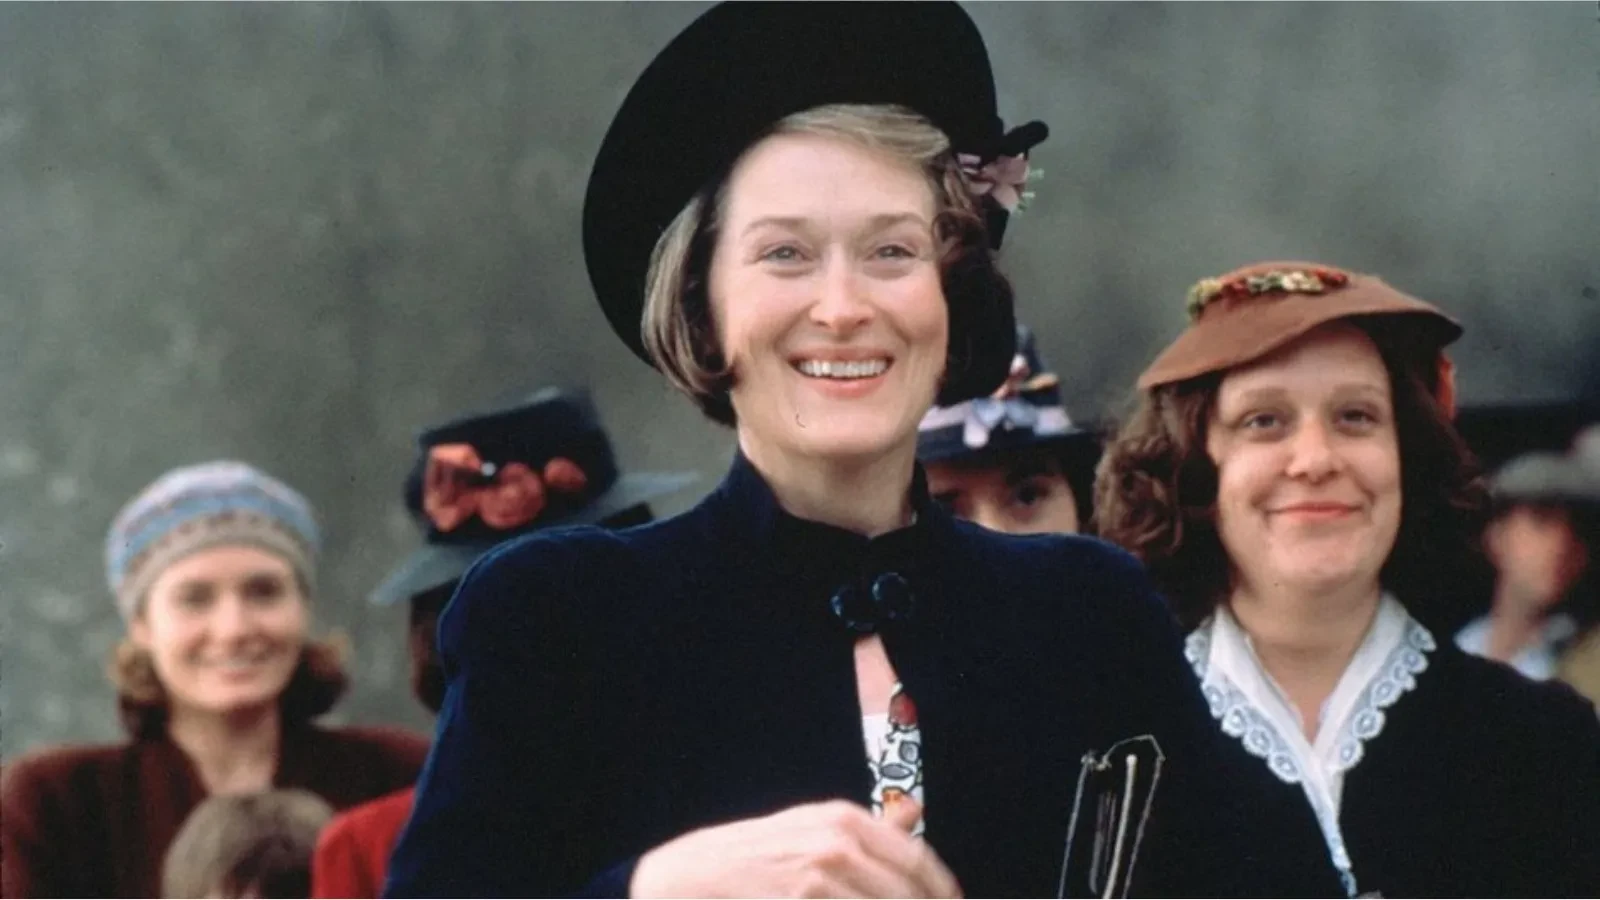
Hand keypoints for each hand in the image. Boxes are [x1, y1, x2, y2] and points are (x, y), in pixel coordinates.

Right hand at [629, 798, 960, 897]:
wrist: (691, 879)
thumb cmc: (754, 856)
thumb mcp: (810, 826)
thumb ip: (868, 827)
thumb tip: (916, 813)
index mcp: (846, 820)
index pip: (917, 860)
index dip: (942, 890)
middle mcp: (838, 845)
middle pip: (906, 894)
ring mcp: (819, 881)